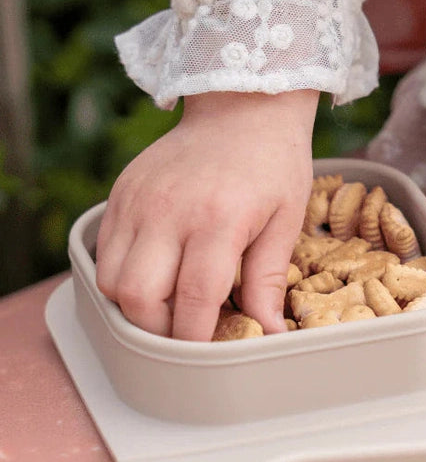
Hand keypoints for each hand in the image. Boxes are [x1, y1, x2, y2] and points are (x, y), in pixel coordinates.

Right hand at [96, 90, 318, 340]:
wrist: (243, 106)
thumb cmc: (274, 165)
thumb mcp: (286, 222)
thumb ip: (269, 280)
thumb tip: (272, 331)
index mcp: (218, 220)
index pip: (194, 298)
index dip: (196, 337)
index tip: (207, 355)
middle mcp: (169, 211)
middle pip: (139, 296)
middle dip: (160, 329)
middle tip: (188, 332)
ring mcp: (138, 201)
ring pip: (111, 280)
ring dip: (136, 307)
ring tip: (170, 307)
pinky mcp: (121, 193)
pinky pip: (104, 252)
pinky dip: (122, 276)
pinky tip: (154, 276)